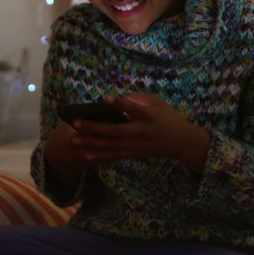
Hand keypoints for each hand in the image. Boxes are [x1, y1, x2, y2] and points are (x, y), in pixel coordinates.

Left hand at [70, 94, 209, 172]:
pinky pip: (113, 155)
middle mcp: (139, 132)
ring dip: (90, 143)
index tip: (105, 99)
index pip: (132, 109)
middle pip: (114, 131)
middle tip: (76, 123)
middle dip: (94, 127)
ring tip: (73, 140)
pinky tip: (86, 154)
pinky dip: (99, 155)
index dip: (119, 104)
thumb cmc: (168, 118)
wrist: (180, 142)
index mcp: (147, 116)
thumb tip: (119, 99)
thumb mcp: (158, 103)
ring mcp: (135, 145)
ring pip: (109, 145)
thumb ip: (139, 99)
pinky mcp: (133, 153)